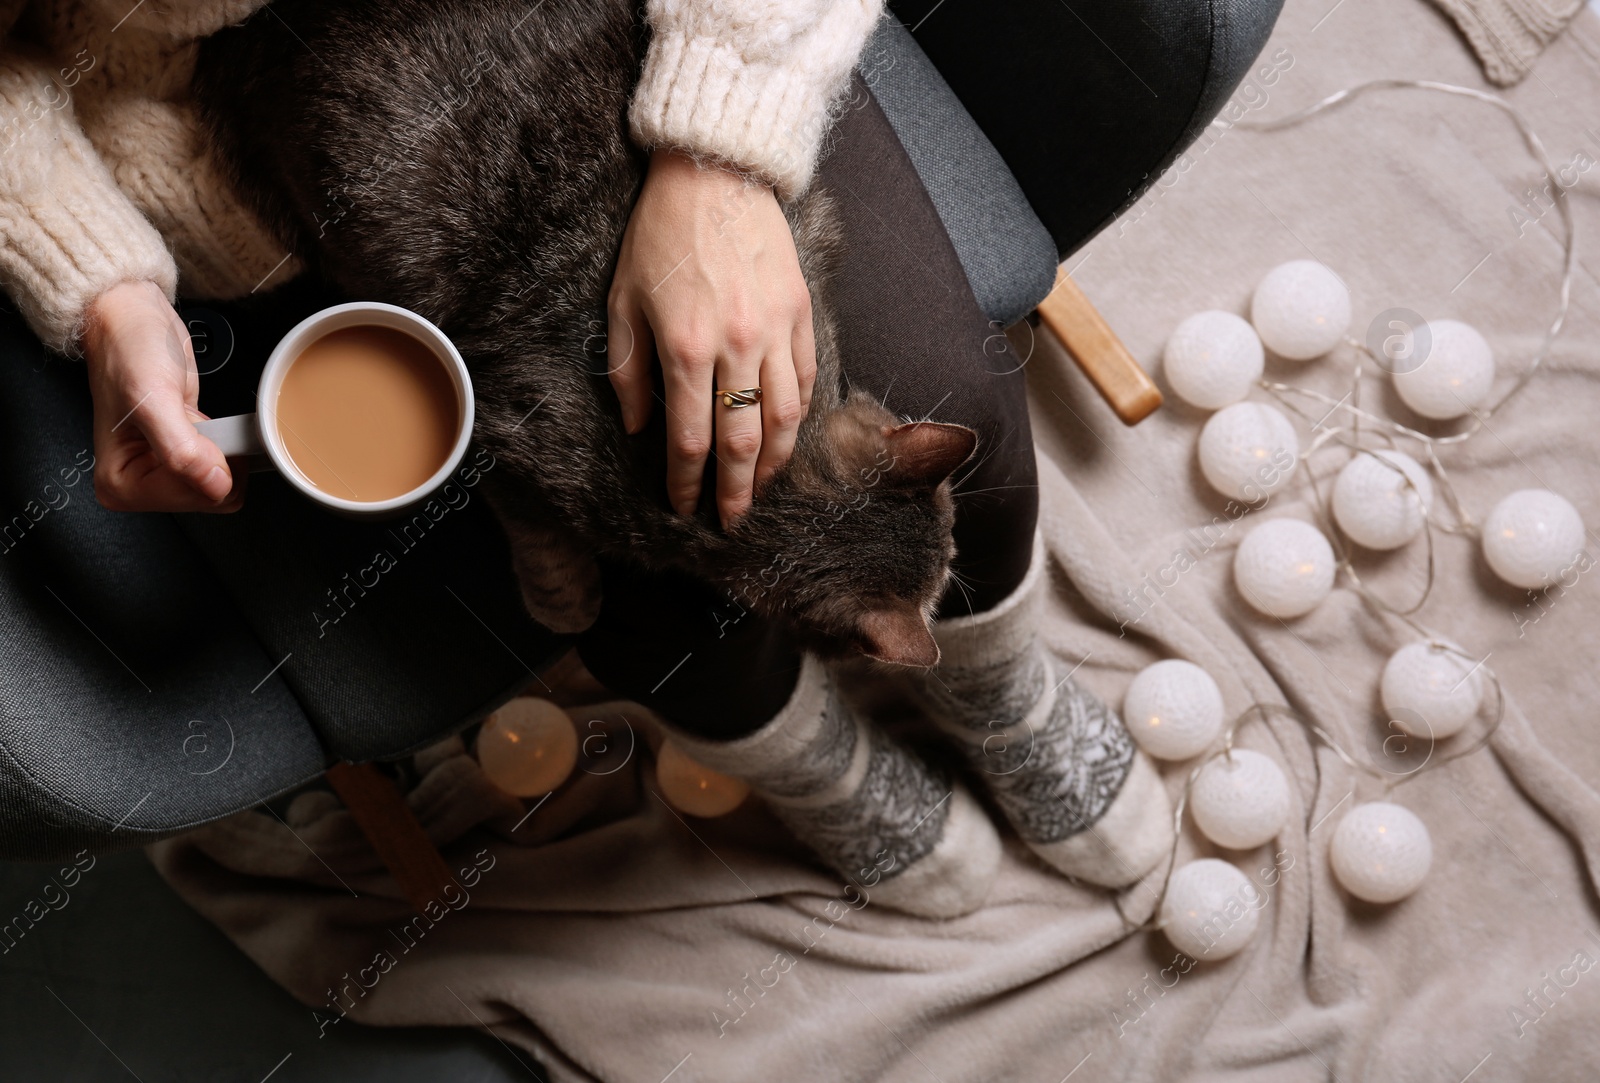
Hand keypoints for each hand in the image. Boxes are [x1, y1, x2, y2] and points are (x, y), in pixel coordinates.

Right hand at [83, 280, 241, 512]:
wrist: (134, 322)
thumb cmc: (129, 352)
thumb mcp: (153, 399)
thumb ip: (181, 451)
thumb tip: (215, 486)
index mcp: (120, 484)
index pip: (193, 501)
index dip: (209, 465)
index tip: (195, 430)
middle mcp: (139, 485)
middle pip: (209, 498)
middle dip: (214, 458)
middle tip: (193, 422)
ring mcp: (162, 472)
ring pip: (221, 486)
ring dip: (221, 449)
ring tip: (194, 419)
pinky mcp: (183, 457)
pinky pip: (224, 468)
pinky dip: (225, 443)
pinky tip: (202, 423)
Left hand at [607, 149, 816, 527]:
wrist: (715, 171)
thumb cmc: (659, 233)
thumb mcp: (622, 300)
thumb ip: (628, 370)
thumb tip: (640, 427)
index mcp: (685, 347)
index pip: (690, 439)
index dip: (686, 482)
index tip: (682, 505)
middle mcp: (736, 346)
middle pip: (742, 442)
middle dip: (735, 490)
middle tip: (730, 521)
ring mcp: (774, 330)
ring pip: (784, 418)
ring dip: (773, 463)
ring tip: (760, 489)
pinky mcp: (800, 311)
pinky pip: (806, 378)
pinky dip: (799, 416)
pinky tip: (787, 437)